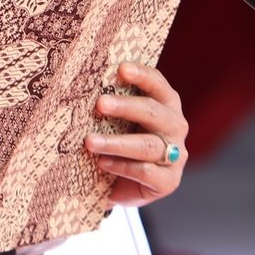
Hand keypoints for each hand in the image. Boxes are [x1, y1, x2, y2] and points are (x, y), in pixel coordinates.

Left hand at [84, 61, 188, 206]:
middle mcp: (174, 127)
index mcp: (164, 104)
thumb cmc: (118, 141)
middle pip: (153, 113)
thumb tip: (78, 83)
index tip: (121, 68)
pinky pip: (146, 172)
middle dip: (126, 106)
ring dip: (116, 142)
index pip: (158, 84)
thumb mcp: (114, 120)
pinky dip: (122, 166)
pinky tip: (102, 163)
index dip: (142, 75)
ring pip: (147, 145)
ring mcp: (175, 156)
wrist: (122, 185)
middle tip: (100, 104)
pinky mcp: (168, 181)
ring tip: (89, 142)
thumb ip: (109, 103)